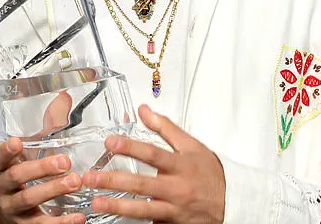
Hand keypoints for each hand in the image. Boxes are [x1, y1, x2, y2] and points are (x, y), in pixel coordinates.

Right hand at [0, 92, 84, 223]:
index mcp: (2, 167)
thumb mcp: (32, 152)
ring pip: (28, 200)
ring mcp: (13, 208)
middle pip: (16, 177)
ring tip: (74, 182)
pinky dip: (61, 223)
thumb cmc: (26, 174)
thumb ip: (47, 127)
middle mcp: (4, 188)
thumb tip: (65, 98)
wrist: (14, 212)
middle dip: (40, 169)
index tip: (17, 142)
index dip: (6, 150)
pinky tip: (78, 217)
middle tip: (64, 162)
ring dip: (52, 190)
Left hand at [81, 104, 225, 223]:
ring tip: (96, 201)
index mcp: (180, 164)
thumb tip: (144, 109)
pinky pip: (150, 223)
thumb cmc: (208, 171)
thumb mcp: (190, 144)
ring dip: (117, 205)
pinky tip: (114, 217)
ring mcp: (173, 209)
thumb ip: (164, 127)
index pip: (152, 153)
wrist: (230, 201)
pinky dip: (133, 220)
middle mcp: (176, 188)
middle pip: (141, 184)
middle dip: (113, 180)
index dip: (130, 147)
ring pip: (142, 209)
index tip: (110, 142)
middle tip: (90, 177)